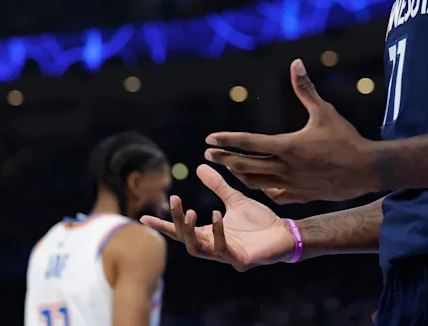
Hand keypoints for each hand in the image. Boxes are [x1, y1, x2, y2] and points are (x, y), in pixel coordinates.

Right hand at [140, 164, 294, 270]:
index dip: (163, 225)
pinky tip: (217, 216)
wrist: (284, 233)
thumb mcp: (234, 200)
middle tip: (175, 200)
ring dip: (192, 230)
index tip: (142, 218)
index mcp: (209, 234)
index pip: (181, 231)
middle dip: (177, 221)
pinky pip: (223, 250)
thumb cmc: (260, 222)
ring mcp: (225, 256)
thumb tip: (199, 166)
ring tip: (191, 210)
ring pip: (198, 248)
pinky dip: (218, 232)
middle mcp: (213, 247)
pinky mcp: (240, 260)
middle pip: (185, 238)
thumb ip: (217, 186)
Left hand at [204, 59, 379, 202]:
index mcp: (287, 146)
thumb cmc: (346, 138)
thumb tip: (296, 63)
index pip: (249, 143)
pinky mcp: (300, 196)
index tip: (209, 138)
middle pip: (245, 166)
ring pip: (255, 183)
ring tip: (230, 165)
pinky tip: (260, 182)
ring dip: (240, 174)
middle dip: (224, 158)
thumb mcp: (324, 111)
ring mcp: (291, 185)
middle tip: (210, 153)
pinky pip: (274, 195)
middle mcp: (285, 168)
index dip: (227, 140)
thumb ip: (305, 88)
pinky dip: (263, 188)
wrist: (366, 169)